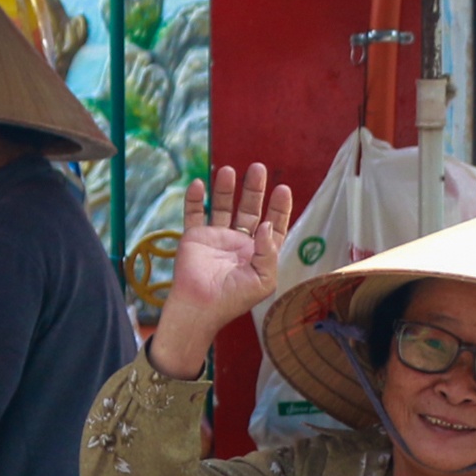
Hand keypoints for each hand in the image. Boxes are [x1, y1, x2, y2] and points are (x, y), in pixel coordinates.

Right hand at [148, 164, 295, 379]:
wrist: (200, 307)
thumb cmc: (234, 299)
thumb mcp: (263, 279)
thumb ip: (268, 251)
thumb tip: (266, 224)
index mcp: (258, 253)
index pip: (272, 224)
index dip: (279, 207)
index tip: (282, 189)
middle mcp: (238, 242)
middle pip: (249, 209)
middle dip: (254, 189)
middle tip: (258, 168)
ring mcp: (215, 238)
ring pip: (221, 206)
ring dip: (225, 189)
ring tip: (227, 170)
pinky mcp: (194, 238)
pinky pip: (193, 214)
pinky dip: (194, 199)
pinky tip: (198, 184)